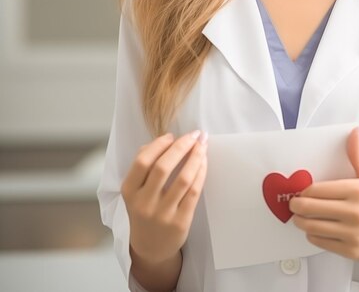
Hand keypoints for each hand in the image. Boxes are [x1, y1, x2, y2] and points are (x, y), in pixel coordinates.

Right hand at [121, 130, 207, 264]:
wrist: (151, 247)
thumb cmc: (145, 209)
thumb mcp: (135, 190)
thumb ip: (143, 165)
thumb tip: (163, 140)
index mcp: (129, 191)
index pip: (142, 161)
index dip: (159, 145)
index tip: (172, 135)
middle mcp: (144, 203)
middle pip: (163, 167)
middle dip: (182, 146)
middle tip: (194, 135)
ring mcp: (162, 214)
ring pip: (183, 178)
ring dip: (196, 157)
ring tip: (202, 145)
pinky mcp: (180, 221)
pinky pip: (194, 192)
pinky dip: (201, 172)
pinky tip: (204, 161)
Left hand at [289, 127, 358, 275]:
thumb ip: (358, 155)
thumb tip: (354, 132)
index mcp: (358, 190)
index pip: (317, 189)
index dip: (304, 191)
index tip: (300, 192)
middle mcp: (355, 211)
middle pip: (310, 207)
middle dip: (296, 206)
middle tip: (294, 205)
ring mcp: (352, 233)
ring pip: (312, 226)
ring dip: (301, 222)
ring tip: (300, 218)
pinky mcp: (350, 250)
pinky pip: (320, 242)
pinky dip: (312, 236)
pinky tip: (314, 230)